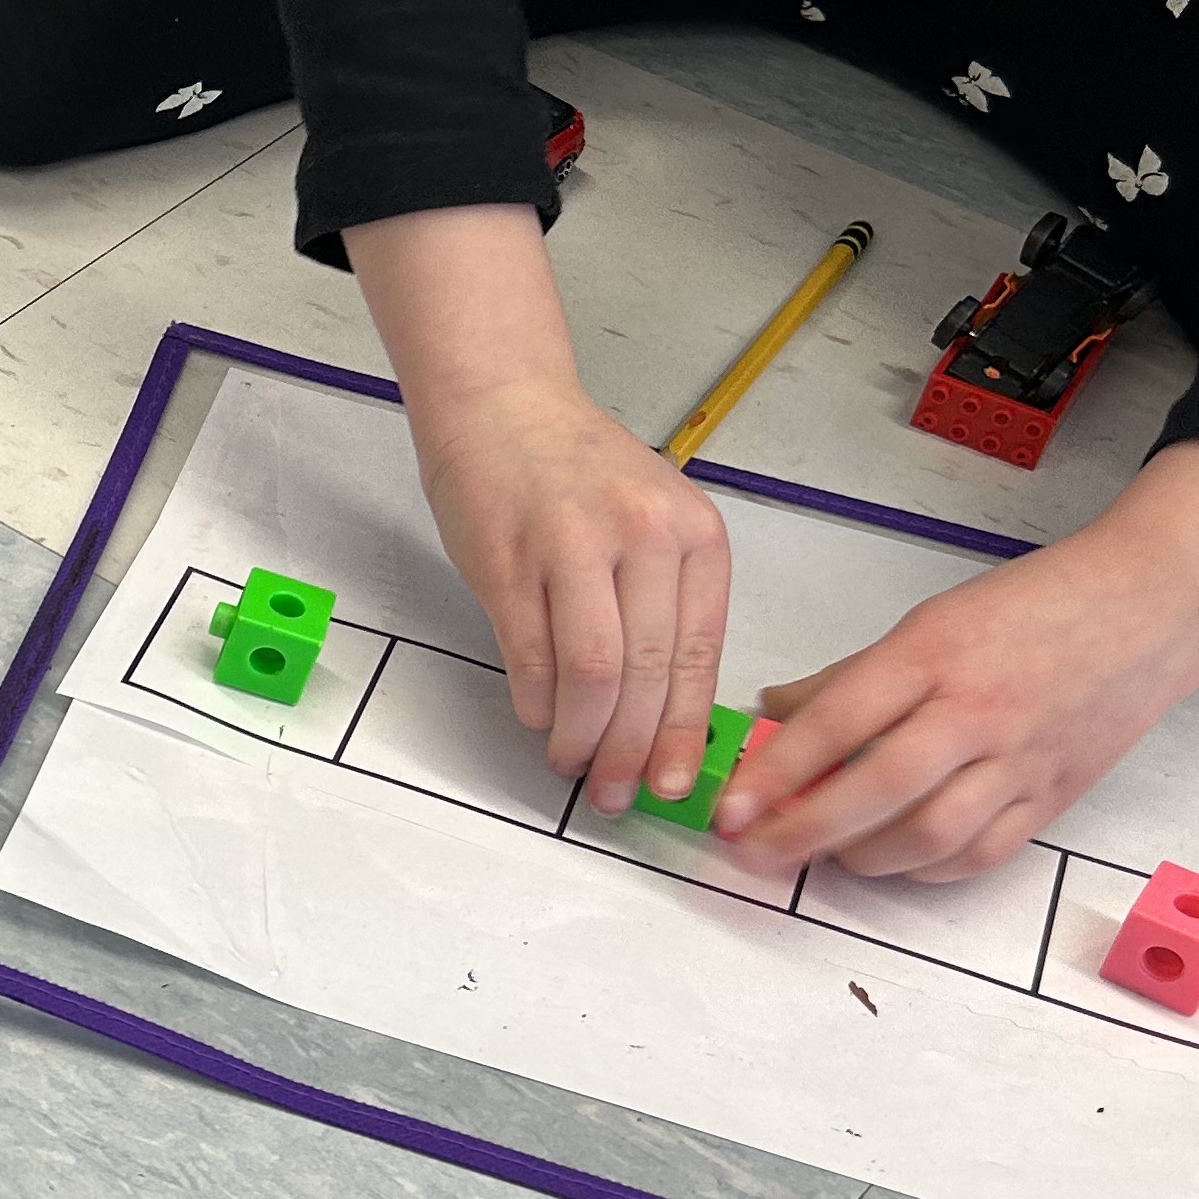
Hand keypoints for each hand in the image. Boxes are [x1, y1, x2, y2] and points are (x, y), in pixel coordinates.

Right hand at [414, 378, 737, 811]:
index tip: (671, 784)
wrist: (501, 405)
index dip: (683, 734)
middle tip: (613, 793)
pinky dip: (537, 704)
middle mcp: (645, 535)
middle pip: (645, 676)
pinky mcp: (510, 562)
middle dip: (629, 752)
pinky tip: (540, 716)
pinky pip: (532, 658)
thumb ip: (664, 607)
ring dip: (580, 737)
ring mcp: (574, 546)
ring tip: (573, 763)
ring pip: (592, 676)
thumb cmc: (575, 472)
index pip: (696, 656)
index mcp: (695, 534)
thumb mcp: (651, 524)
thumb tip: (664, 715)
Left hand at [717, 440, 1198, 880]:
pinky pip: (981, 853)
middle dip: (801, 834)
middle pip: (876, 792)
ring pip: (927, 836)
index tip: (728, 810)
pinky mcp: (1055, 795)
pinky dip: (927, 868)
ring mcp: (1021, 760)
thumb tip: (771, 714)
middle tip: (751, 854)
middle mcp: (977, 713)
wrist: (1154, 605)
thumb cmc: (1035, 605)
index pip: (837, 723)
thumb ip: (851, 675)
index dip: (776, 774)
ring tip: (824, 855)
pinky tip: (894, 860)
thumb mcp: (931, 619)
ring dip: (861, 859)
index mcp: (934, 655)